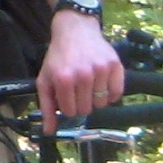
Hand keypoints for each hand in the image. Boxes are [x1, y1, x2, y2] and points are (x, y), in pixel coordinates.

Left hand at [36, 12, 123, 133]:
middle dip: (81, 103)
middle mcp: (83, 75)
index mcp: (64, 79)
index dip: (67, 107)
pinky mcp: (115, 65)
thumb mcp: (45, 80)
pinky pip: (117, 94)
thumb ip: (46, 107)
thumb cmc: (58, 57)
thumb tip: (49, 131)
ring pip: (102, 103)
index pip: (70, 111)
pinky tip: (102, 85)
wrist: (75, 30)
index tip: (66, 97)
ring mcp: (101, 70)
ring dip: (95, 98)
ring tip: (88, 84)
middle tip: (77, 90)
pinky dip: (110, 94)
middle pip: (87, 109)